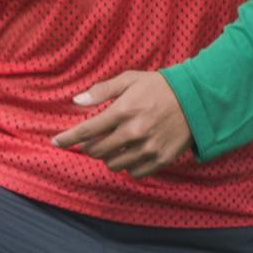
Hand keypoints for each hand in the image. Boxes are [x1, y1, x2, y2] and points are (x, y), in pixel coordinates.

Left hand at [51, 70, 194, 177]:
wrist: (197, 100)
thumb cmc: (159, 87)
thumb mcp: (130, 80)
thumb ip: (102, 91)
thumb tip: (76, 101)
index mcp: (124, 111)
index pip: (87, 131)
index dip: (67, 138)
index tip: (56, 142)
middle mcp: (134, 132)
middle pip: (97, 151)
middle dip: (89, 147)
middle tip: (92, 141)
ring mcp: (148, 148)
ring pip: (113, 164)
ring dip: (107, 157)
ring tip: (113, 146)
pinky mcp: (160, 159)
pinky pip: (133, 172)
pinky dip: (127, 166)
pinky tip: (130, 154)